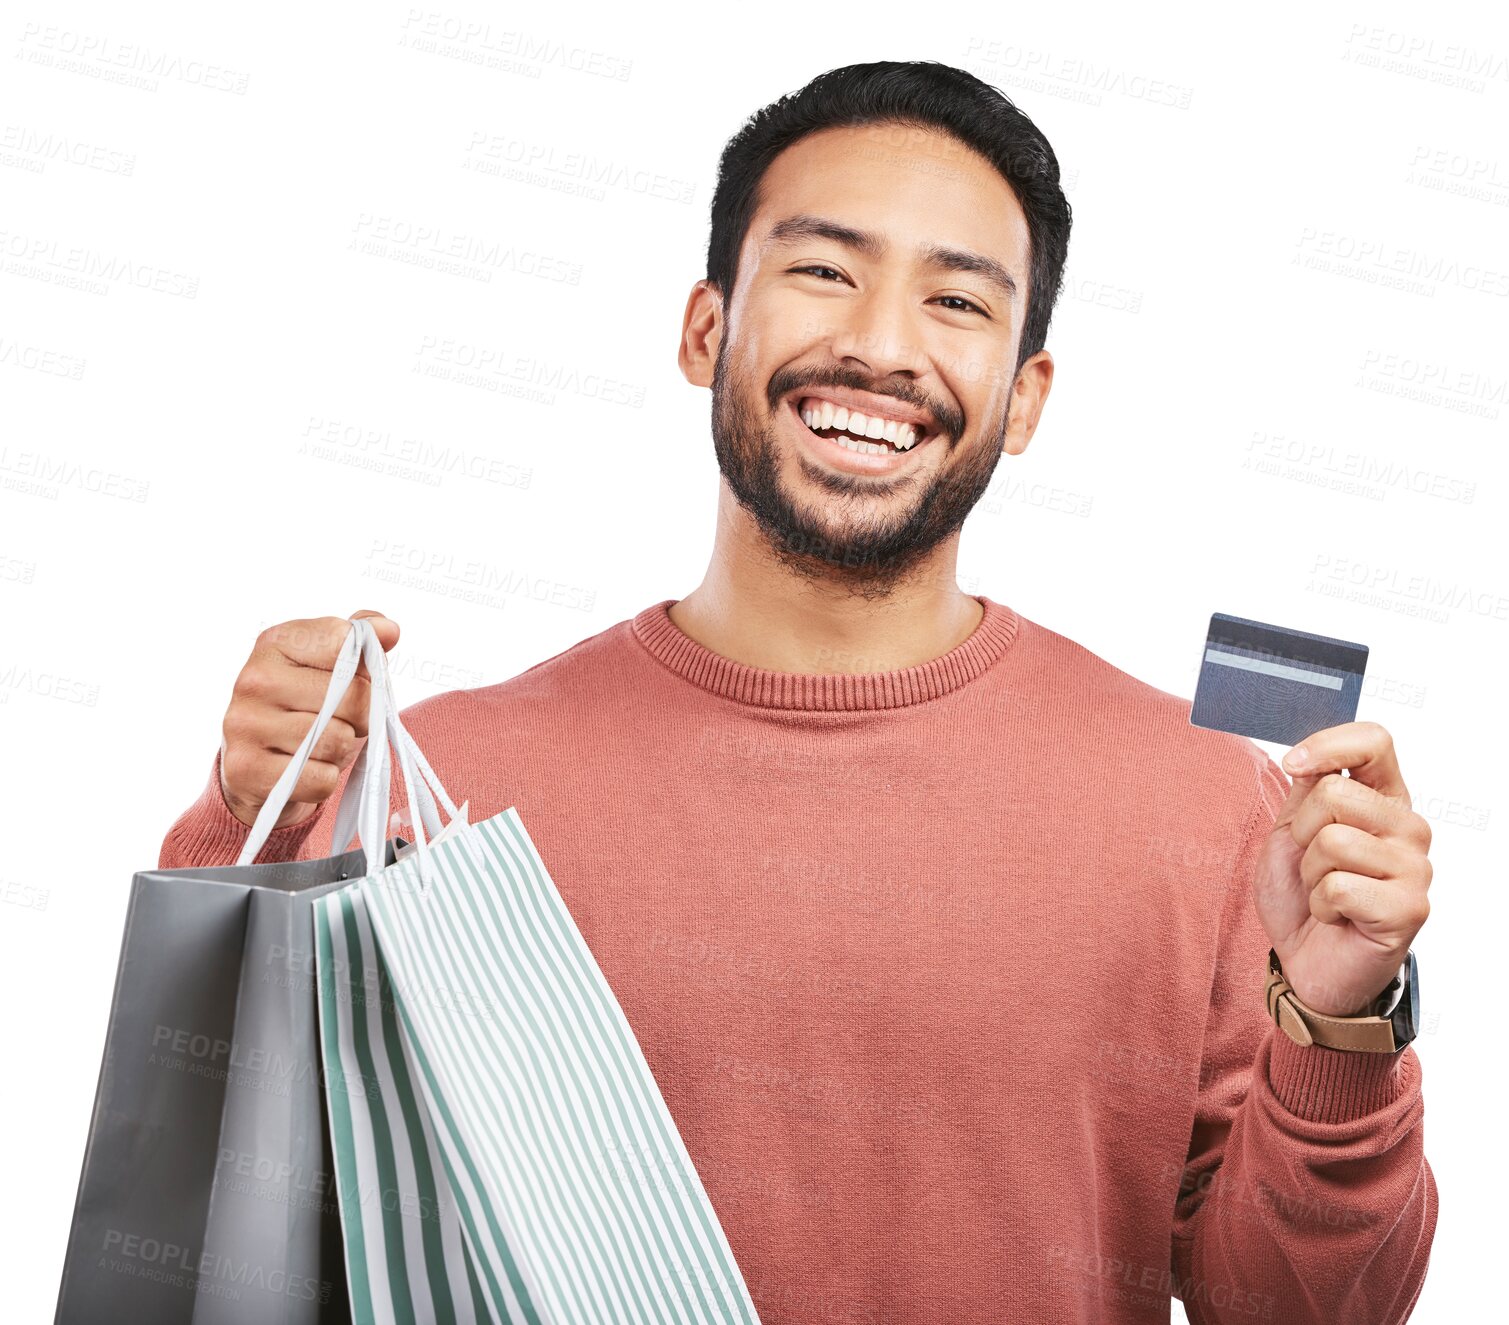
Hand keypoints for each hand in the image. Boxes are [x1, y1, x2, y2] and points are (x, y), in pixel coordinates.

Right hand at [219, 610, 399, 829]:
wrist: (257, 769)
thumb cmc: (305, 710)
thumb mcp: (331, 667)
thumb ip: (361, 641)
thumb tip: (389, 630)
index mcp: (276, 643)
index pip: (347, 642)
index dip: (367, 668)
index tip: (355, 678)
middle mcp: (254, 679)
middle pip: (352, 697)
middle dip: (361, 716)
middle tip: (342, 722)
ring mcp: (245, 725)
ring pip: (338, 740)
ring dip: (342, 750)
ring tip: (322, 744)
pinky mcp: (245, 769)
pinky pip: (320, 778)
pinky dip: (324, 779)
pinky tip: (306, 769)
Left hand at [1250, 721, 1431, 1016]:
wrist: (1307, 962)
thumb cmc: (1301, 895)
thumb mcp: (1292, 832)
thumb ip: (1307, 791)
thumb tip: (1311, 755)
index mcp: (1383, 799)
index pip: (1374, 741)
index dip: (1329, 745)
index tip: (1294, 763)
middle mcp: (1409, 827)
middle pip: (1336, 794)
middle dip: (1302, 833)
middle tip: (1312, 865)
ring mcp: (1416, 868)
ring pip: (1333, 841)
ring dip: (1310, 873)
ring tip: (1325, 893)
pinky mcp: (1409, 908)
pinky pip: (1338, 886)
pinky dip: (1320, 904)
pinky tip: (1336, 916)